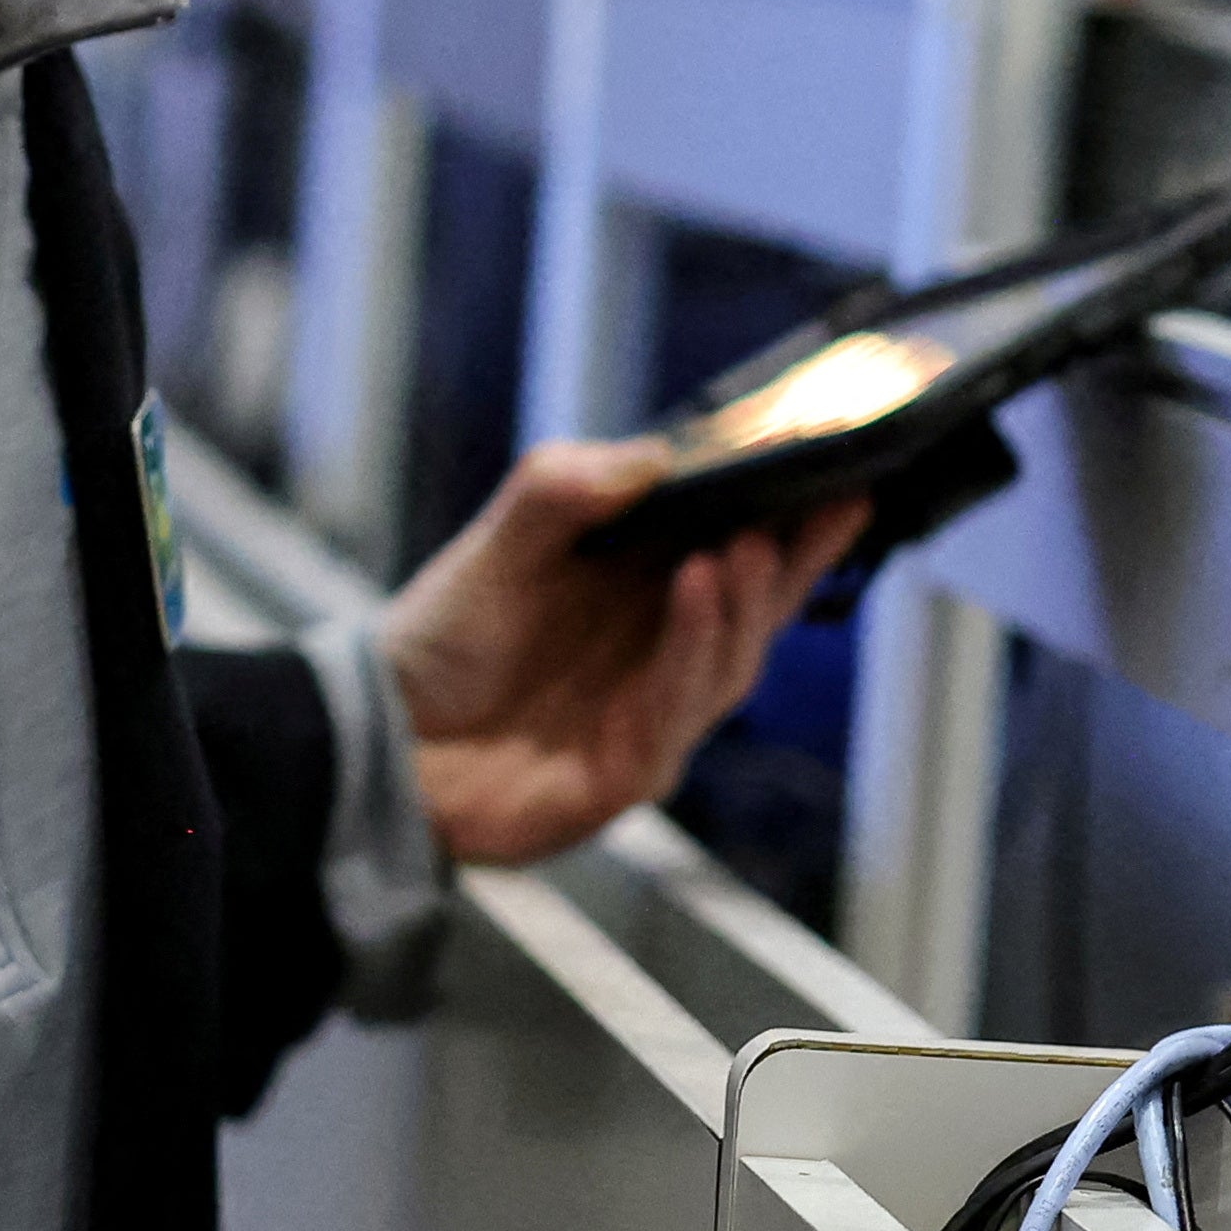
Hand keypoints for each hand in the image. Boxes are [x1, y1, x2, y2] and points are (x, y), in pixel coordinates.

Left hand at [374, 445, 867, 868]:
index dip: (798, 524)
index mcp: (647, 595)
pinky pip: (673, 716)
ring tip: (742, 545)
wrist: (382, 736)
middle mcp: (664, 655)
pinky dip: (688, 655)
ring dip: (739, 603)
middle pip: (754, 609)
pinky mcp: (624, 773)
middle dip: (792, 560)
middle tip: (816, 505)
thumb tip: (651, 457)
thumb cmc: (448, 641)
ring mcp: (650, 717)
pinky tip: (693, 597)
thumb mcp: (500, 544)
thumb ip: (561, 491)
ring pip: (726, 663)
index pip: (743, 555)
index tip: (847, 476)